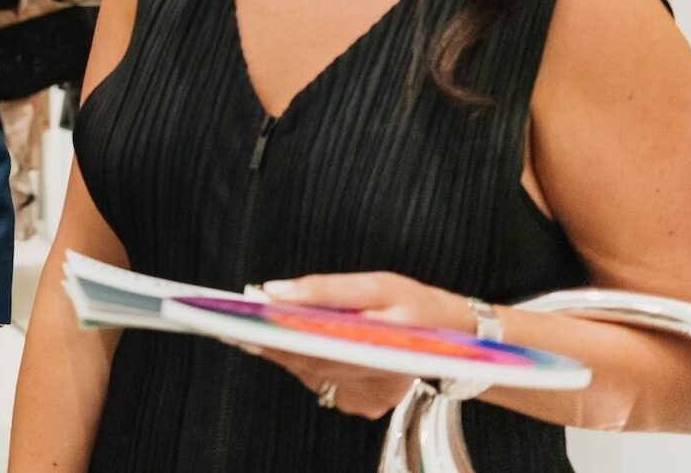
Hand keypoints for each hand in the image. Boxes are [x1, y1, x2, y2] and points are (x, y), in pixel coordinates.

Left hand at [245, 273, 477, 418]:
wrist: (449, 340)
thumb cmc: (411, 304)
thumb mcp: (375, 284)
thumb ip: (325, 289)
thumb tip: (276, 292)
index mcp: (396, 334)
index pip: (329, 335)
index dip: (288, 327)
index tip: (256, 314)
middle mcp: (387, 374)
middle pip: (316, 361)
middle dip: (276, 341)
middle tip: (241, 323)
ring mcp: (377, 397)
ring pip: (314, 375)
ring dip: (283, 353)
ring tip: (256, 330)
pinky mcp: (368, 405)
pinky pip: (323, 384)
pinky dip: (304, 365)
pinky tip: (291, 347)